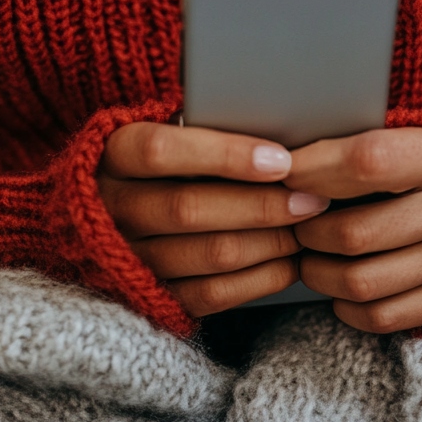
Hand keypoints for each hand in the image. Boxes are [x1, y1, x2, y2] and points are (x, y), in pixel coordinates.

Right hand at [99, 122, 330, 315]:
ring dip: (270, 241)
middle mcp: (111, 210)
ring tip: (308, 225)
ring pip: (210, 253)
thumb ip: (205, 125)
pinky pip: (213, 293)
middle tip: (312, 198)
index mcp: (110, 156)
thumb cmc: (159, 164)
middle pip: (190, 208)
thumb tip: (277, 125)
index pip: (161, 151)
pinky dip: (262, 277)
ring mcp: (128, 258)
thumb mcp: (165, 131)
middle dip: (262, 204)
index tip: (280, 158)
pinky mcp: (153, 296)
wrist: (109, 219)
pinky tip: (290, 260)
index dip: (224, 155)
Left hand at [285, 127, 421, 332]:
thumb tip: (289, 159)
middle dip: (306, 230)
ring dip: (318, 272)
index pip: (368, 162)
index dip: (315, 170)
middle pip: (354, 233)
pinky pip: (383, 316)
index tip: (286, 172)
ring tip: (312, 255)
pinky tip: (342, 287)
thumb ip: (369, 142)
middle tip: (295, 221)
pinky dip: (347, 306)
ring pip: (361, 282)